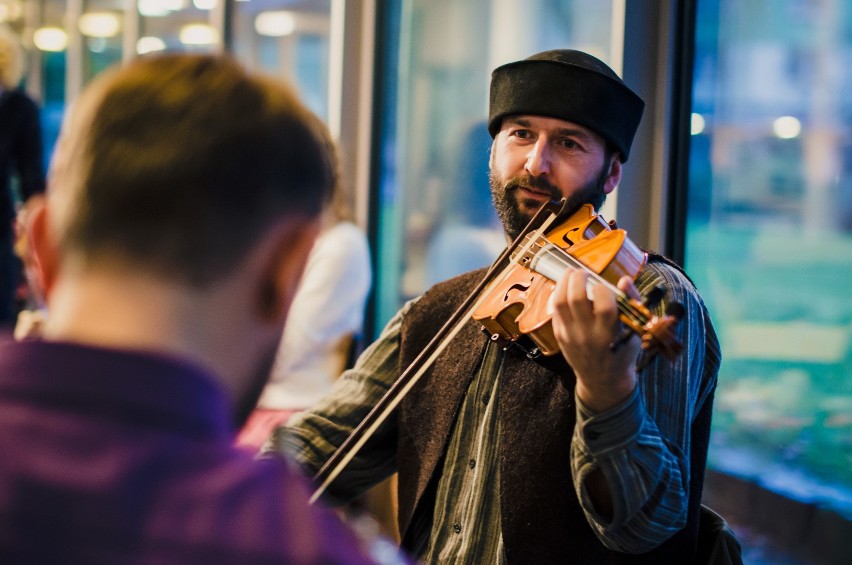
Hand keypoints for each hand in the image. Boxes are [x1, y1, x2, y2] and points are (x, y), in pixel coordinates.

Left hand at [551, 271, 640, 411]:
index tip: (604, 286)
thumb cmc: (623, 351)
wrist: (603, 379)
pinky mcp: (560, 336)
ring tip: (571, 273)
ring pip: (560, 302)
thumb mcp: (634, 331)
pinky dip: (558, 295)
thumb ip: (631, 303)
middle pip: (576, 299)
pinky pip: (554, 310)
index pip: (604, 306)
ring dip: (564, 283)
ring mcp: (570, 335)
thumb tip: (625, 279)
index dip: (603, 289)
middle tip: (583, 272)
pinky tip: (565, 288)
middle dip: (579, 278)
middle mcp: (587, 334)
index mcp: (609, 334)